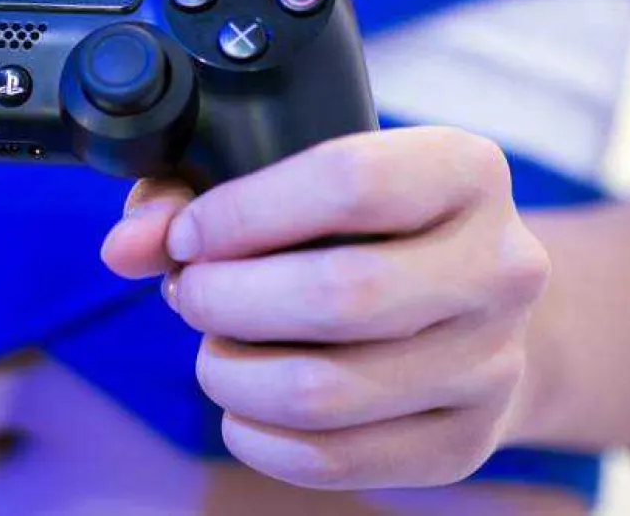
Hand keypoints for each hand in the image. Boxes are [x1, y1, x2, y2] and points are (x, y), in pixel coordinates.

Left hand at [102, 127, 550, 490]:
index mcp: (467, 170)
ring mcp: (492, 362)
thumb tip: (126, 246)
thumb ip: (194, 194)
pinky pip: (331, 458)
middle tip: (188, 293)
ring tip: (213, 346)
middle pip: (338, 293)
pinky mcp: (466, 441)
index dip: (242, 212)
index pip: (349, 180)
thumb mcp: (295, 179)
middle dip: (226, 298)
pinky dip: (255, 435)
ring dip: (230, 372)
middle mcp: (503, 265)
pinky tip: (242, 402)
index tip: (188, 235)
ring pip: (323, 390)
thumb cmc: (361, 228)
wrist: (472, 308)